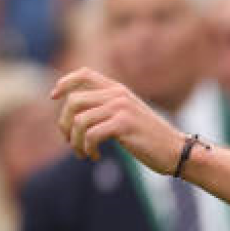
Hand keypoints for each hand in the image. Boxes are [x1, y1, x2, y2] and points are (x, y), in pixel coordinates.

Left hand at [52, 68, 185, 171]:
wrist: (176, 151)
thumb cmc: (150, 138)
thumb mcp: (128, 116)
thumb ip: (106, 109)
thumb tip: (74, 114)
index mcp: (118, 89)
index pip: (84, 74)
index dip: (64, 83)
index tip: (53, 97)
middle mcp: (118, 95)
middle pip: (73, 101)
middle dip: (64, 124)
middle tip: (70, 142)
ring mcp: (121, 108)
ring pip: (78, 120)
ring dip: (74, 141)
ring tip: (83, 153)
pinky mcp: (123, 124)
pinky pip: (90, 134)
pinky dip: (87, 148)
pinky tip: (95, 156)